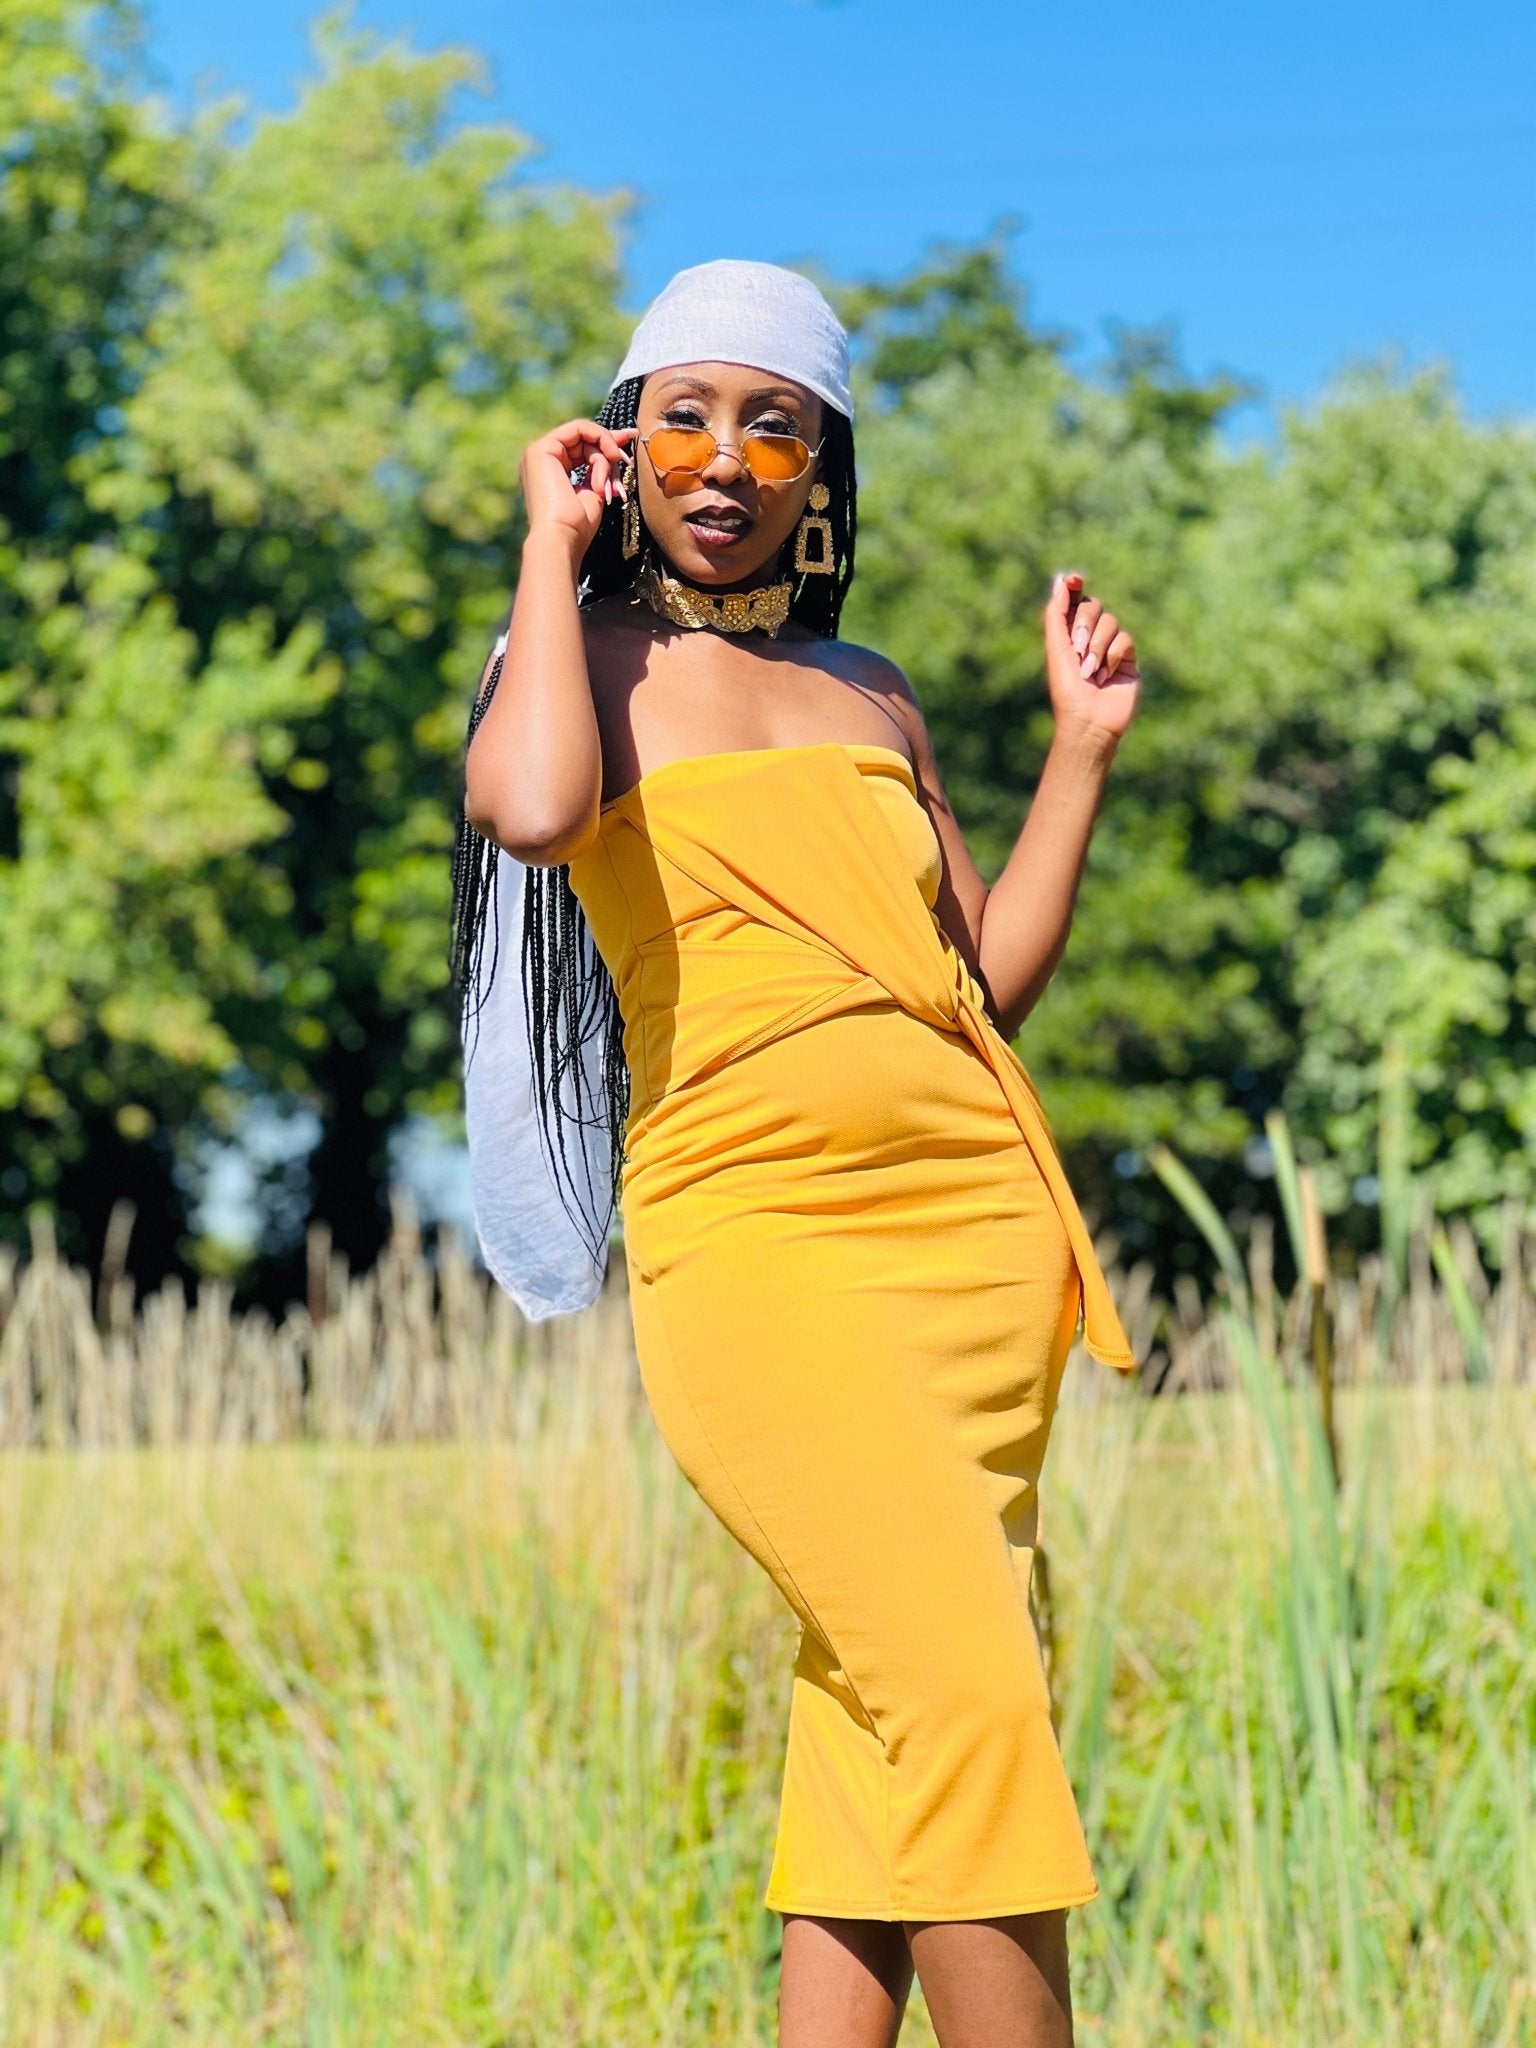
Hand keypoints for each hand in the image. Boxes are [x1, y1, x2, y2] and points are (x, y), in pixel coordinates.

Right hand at [519, 418, 636, 552]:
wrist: (562, 539)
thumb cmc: (578, 526)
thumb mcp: (594, 492)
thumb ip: (599, 470)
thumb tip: (615, 451)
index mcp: (551, 471)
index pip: (581, 447)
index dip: (607, 444)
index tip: (630, 444)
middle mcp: (542, 460)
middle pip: (584, 440)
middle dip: (610, 449)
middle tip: (625, 463)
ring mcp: (538, 453)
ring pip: (584, 434)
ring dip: (605, 454)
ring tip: (609, 482)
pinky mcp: (541, 449)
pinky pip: (579, 428)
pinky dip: (599, 439)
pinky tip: (608, 458)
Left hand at [1041, 570, 1141, 750]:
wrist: (1088, 721)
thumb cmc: (1067, 689)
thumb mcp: (1057, 649)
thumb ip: (1056, 615)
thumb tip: (1061, 581)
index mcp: (1068, 635)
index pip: (1074, 601)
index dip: (1074, 588)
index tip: (1074, 579)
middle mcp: (1089, 638)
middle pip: (1093, 606)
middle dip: (1084, 623)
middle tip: (1077, 648)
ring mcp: (1110, 647)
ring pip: (1110, 622)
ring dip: (1097, 646)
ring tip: (1090, 672)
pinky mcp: (1127, 659)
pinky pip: (1124, 640)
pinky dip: (1112, 656)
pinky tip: (1105, 676)